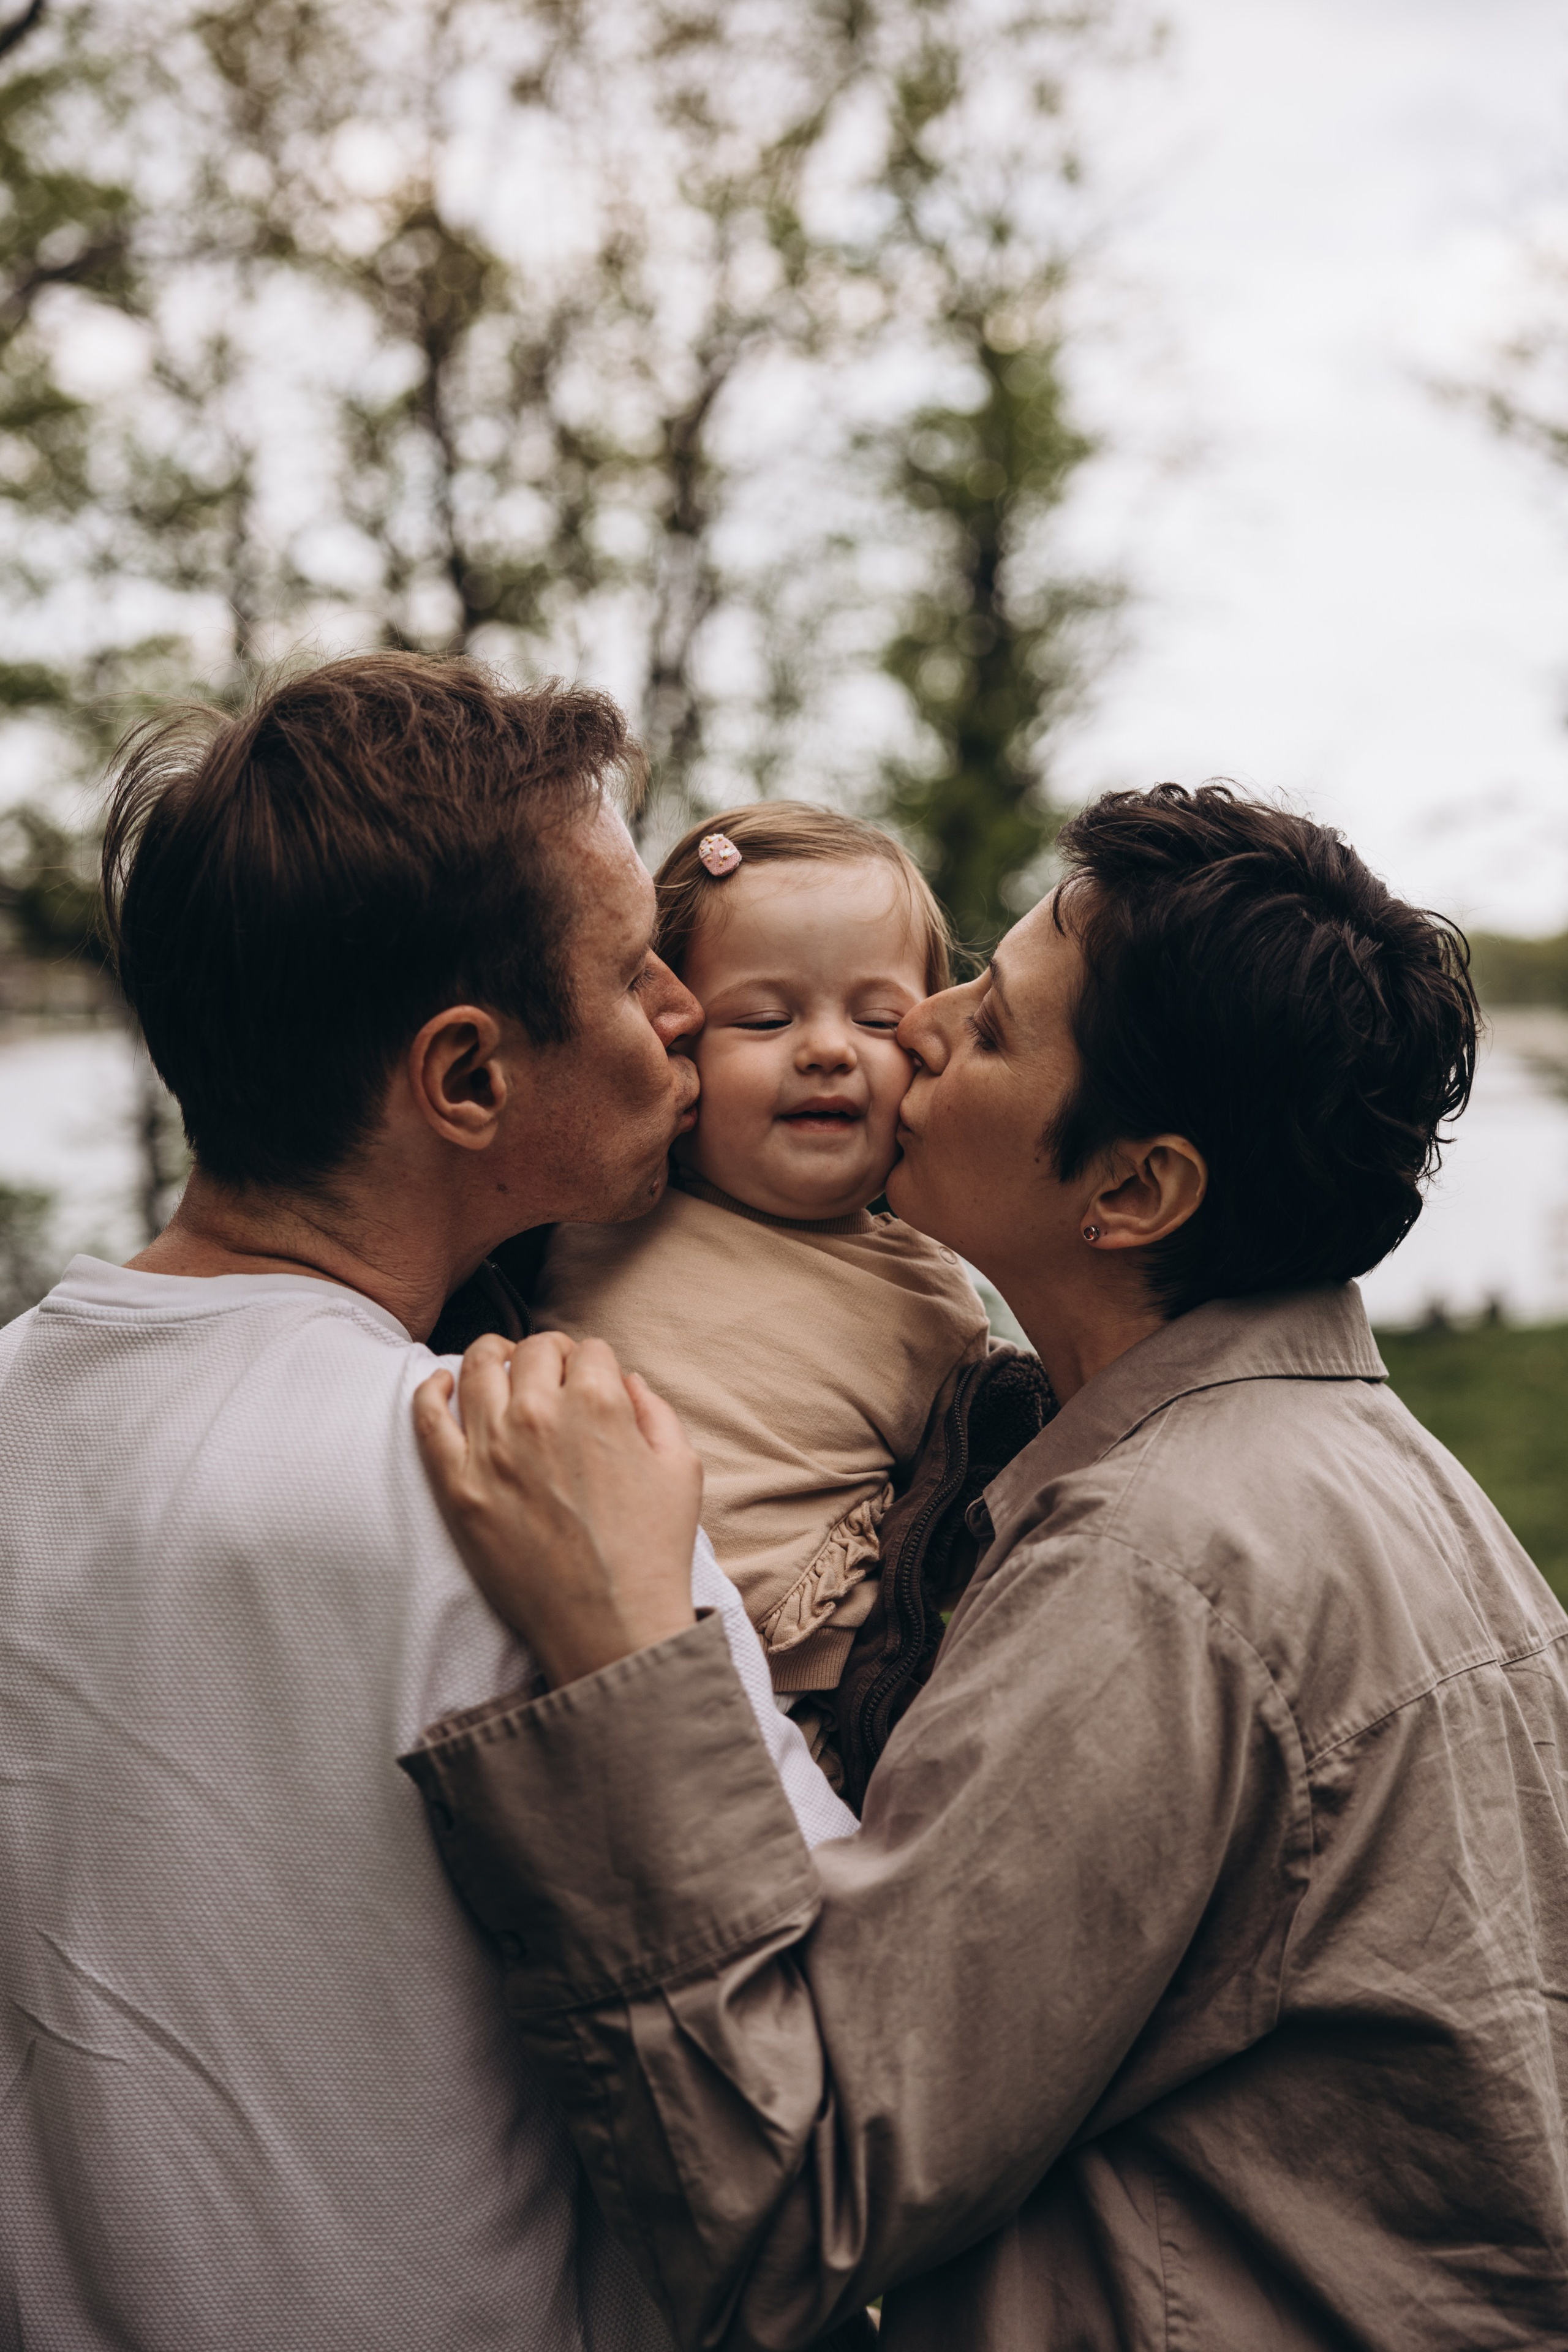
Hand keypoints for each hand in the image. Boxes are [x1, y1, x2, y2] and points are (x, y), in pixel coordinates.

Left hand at [413, 1331, 701, 1685]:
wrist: (608, 1622)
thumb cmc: (651, 1550)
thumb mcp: (681, 1469)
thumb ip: (655, 1411)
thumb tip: (625, 1380)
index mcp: (599, 1403)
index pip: (587, 1350)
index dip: (593, 1363)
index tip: (591, 1381)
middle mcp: (540, 1414)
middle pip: (533, 1351)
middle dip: (548, 1355)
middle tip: (551, 1375)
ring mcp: (492, 1449)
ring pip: (477, 1368)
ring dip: (491, 1355)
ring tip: (498, 1362)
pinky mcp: (457, 1486)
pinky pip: (428, 1418)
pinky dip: (430, 1390)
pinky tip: (440, 1384)